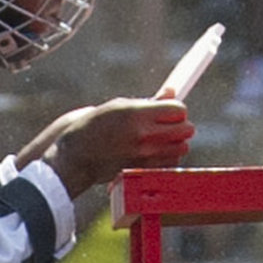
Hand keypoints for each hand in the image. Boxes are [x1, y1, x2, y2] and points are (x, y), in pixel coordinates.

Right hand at [29, 97, 195, 196]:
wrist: (76, 156)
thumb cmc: (96, 126)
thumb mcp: (119, 106)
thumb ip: (149, 102)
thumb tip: (172, 91)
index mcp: (136, 114)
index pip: (179, 110)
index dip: (177, 109)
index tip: (170, 111)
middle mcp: (142, 135)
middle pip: (186, 129)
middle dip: (181, 125)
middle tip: (168, 125)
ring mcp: (144, 155)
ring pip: (182, 148)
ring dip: (176, 143)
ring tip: (160, 140)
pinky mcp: (144, 171)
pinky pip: (171, 163)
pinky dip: (168, 158)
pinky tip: (155, 153)